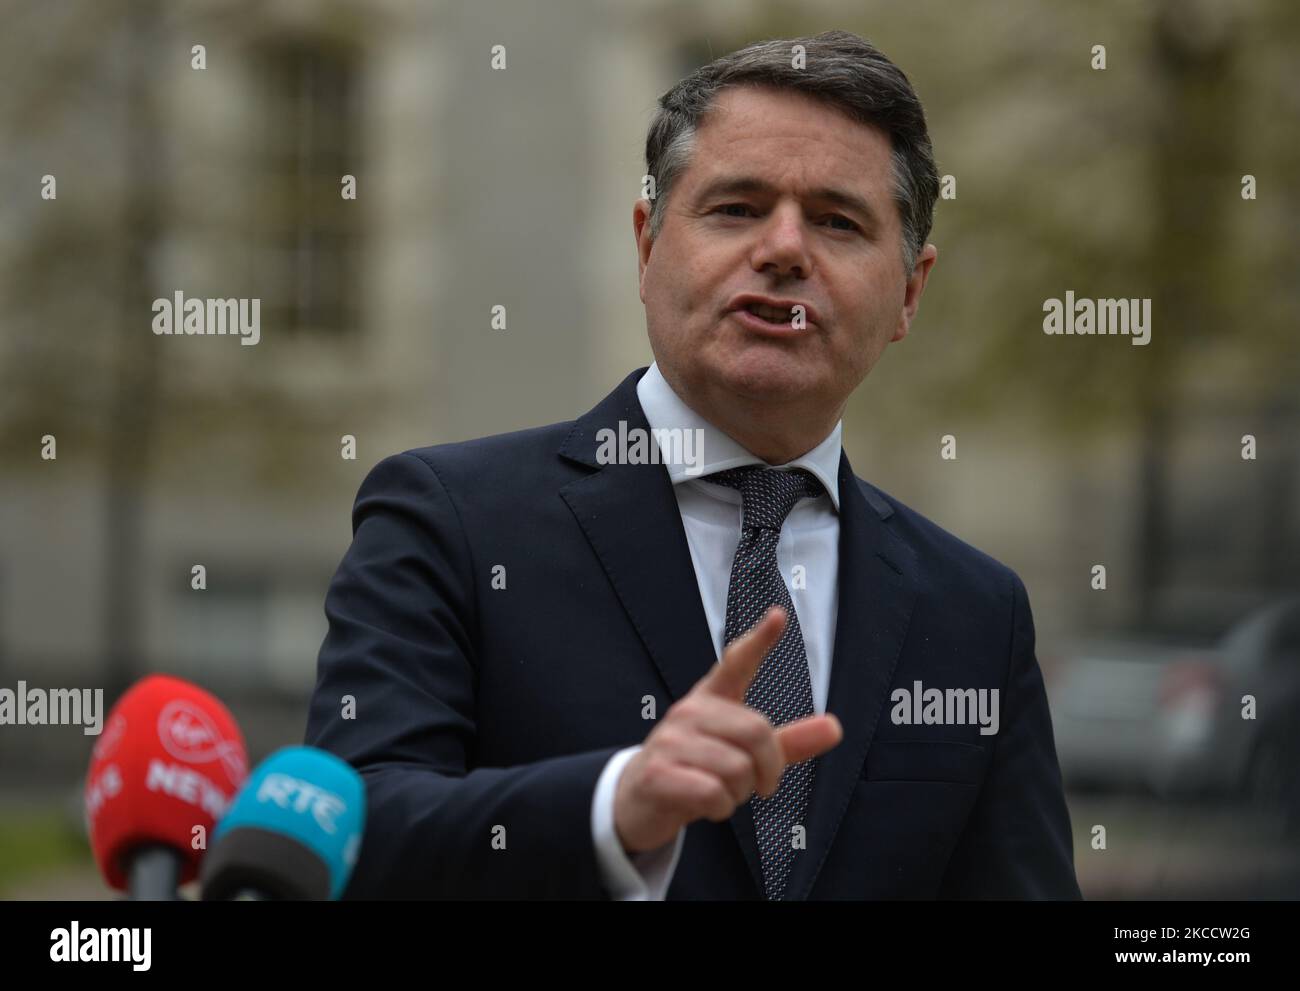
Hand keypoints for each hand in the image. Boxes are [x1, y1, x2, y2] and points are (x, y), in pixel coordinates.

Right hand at [613, 606, 842, 853]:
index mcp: (710, 699)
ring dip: (739, 794)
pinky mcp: (659, 773)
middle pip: (756, 732)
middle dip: (767, 770)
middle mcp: (689, 711)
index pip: (737, 663)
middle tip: (756, 785)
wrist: (637, 800)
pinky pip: (713, 793)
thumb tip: (835, 728)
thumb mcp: (741, 753)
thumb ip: (786, 742)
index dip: (760, 640)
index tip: (780, 615)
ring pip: (737, 769)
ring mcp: (671, 741)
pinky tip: (706, 805)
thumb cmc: (696, 769)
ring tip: (721, 791)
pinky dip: (720, 808)